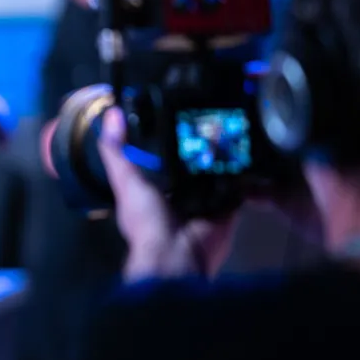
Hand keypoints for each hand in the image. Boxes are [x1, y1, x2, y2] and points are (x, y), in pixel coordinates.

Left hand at [97, 107, 237, 280]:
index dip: (168, 133)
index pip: (163, 152)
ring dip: (225, 154)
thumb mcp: (125, 182)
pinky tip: (250, 149)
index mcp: (155, 184)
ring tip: (235, 123)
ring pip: (218, 169)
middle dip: (202, 141)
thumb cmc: (146, 219)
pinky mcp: (228, 205)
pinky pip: (239, 185)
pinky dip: (244, 173)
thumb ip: (116, 152)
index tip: (178, 105)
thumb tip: (109, 114)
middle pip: (193, 159)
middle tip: (214, 112)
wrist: (177, 254)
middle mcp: (181, 190)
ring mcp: (207, 198)